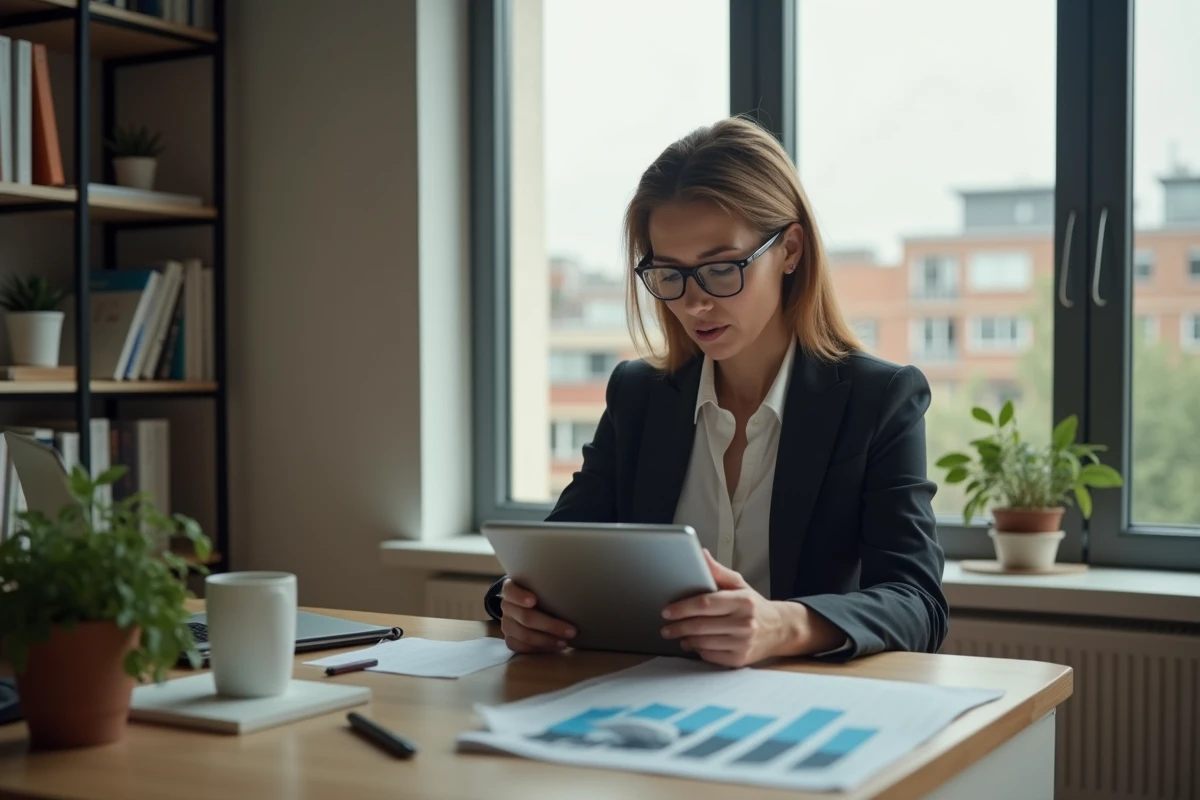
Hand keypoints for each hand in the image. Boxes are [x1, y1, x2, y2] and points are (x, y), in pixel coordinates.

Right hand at [498, 579, 575, 653]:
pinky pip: (522, 648)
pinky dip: (539, 649)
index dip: (520, 596)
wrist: (529, 606)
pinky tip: (553, 648)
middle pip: (525, 617)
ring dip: (547, 640)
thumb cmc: (541, 592)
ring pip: (524, 635)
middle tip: (571, 630)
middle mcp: (506, 607)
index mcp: (510, 590)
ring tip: (565, 642)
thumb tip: (573, 588)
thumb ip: (548, 586)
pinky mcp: (510, 640)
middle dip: (550, 625)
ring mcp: (506, 625)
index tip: (534, 601)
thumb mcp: (542, 585)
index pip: (510, 591)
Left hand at [659, 549, 791, 667]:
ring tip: (677, 635)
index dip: (683, 608)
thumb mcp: (740, 585)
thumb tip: (702, 555)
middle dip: (678, 627)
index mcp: (743, 601)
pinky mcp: (740, 659)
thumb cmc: (754, 605)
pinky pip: (710, 656)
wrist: (779, 629)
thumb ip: (718, 572)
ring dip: (686, 639)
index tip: (667, 611)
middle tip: (666, 627)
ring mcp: (743, 643)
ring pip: (703, 643)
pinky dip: (698, 650)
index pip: (705, 604)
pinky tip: (693, 644)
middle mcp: (744, 622)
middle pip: (701, 626)